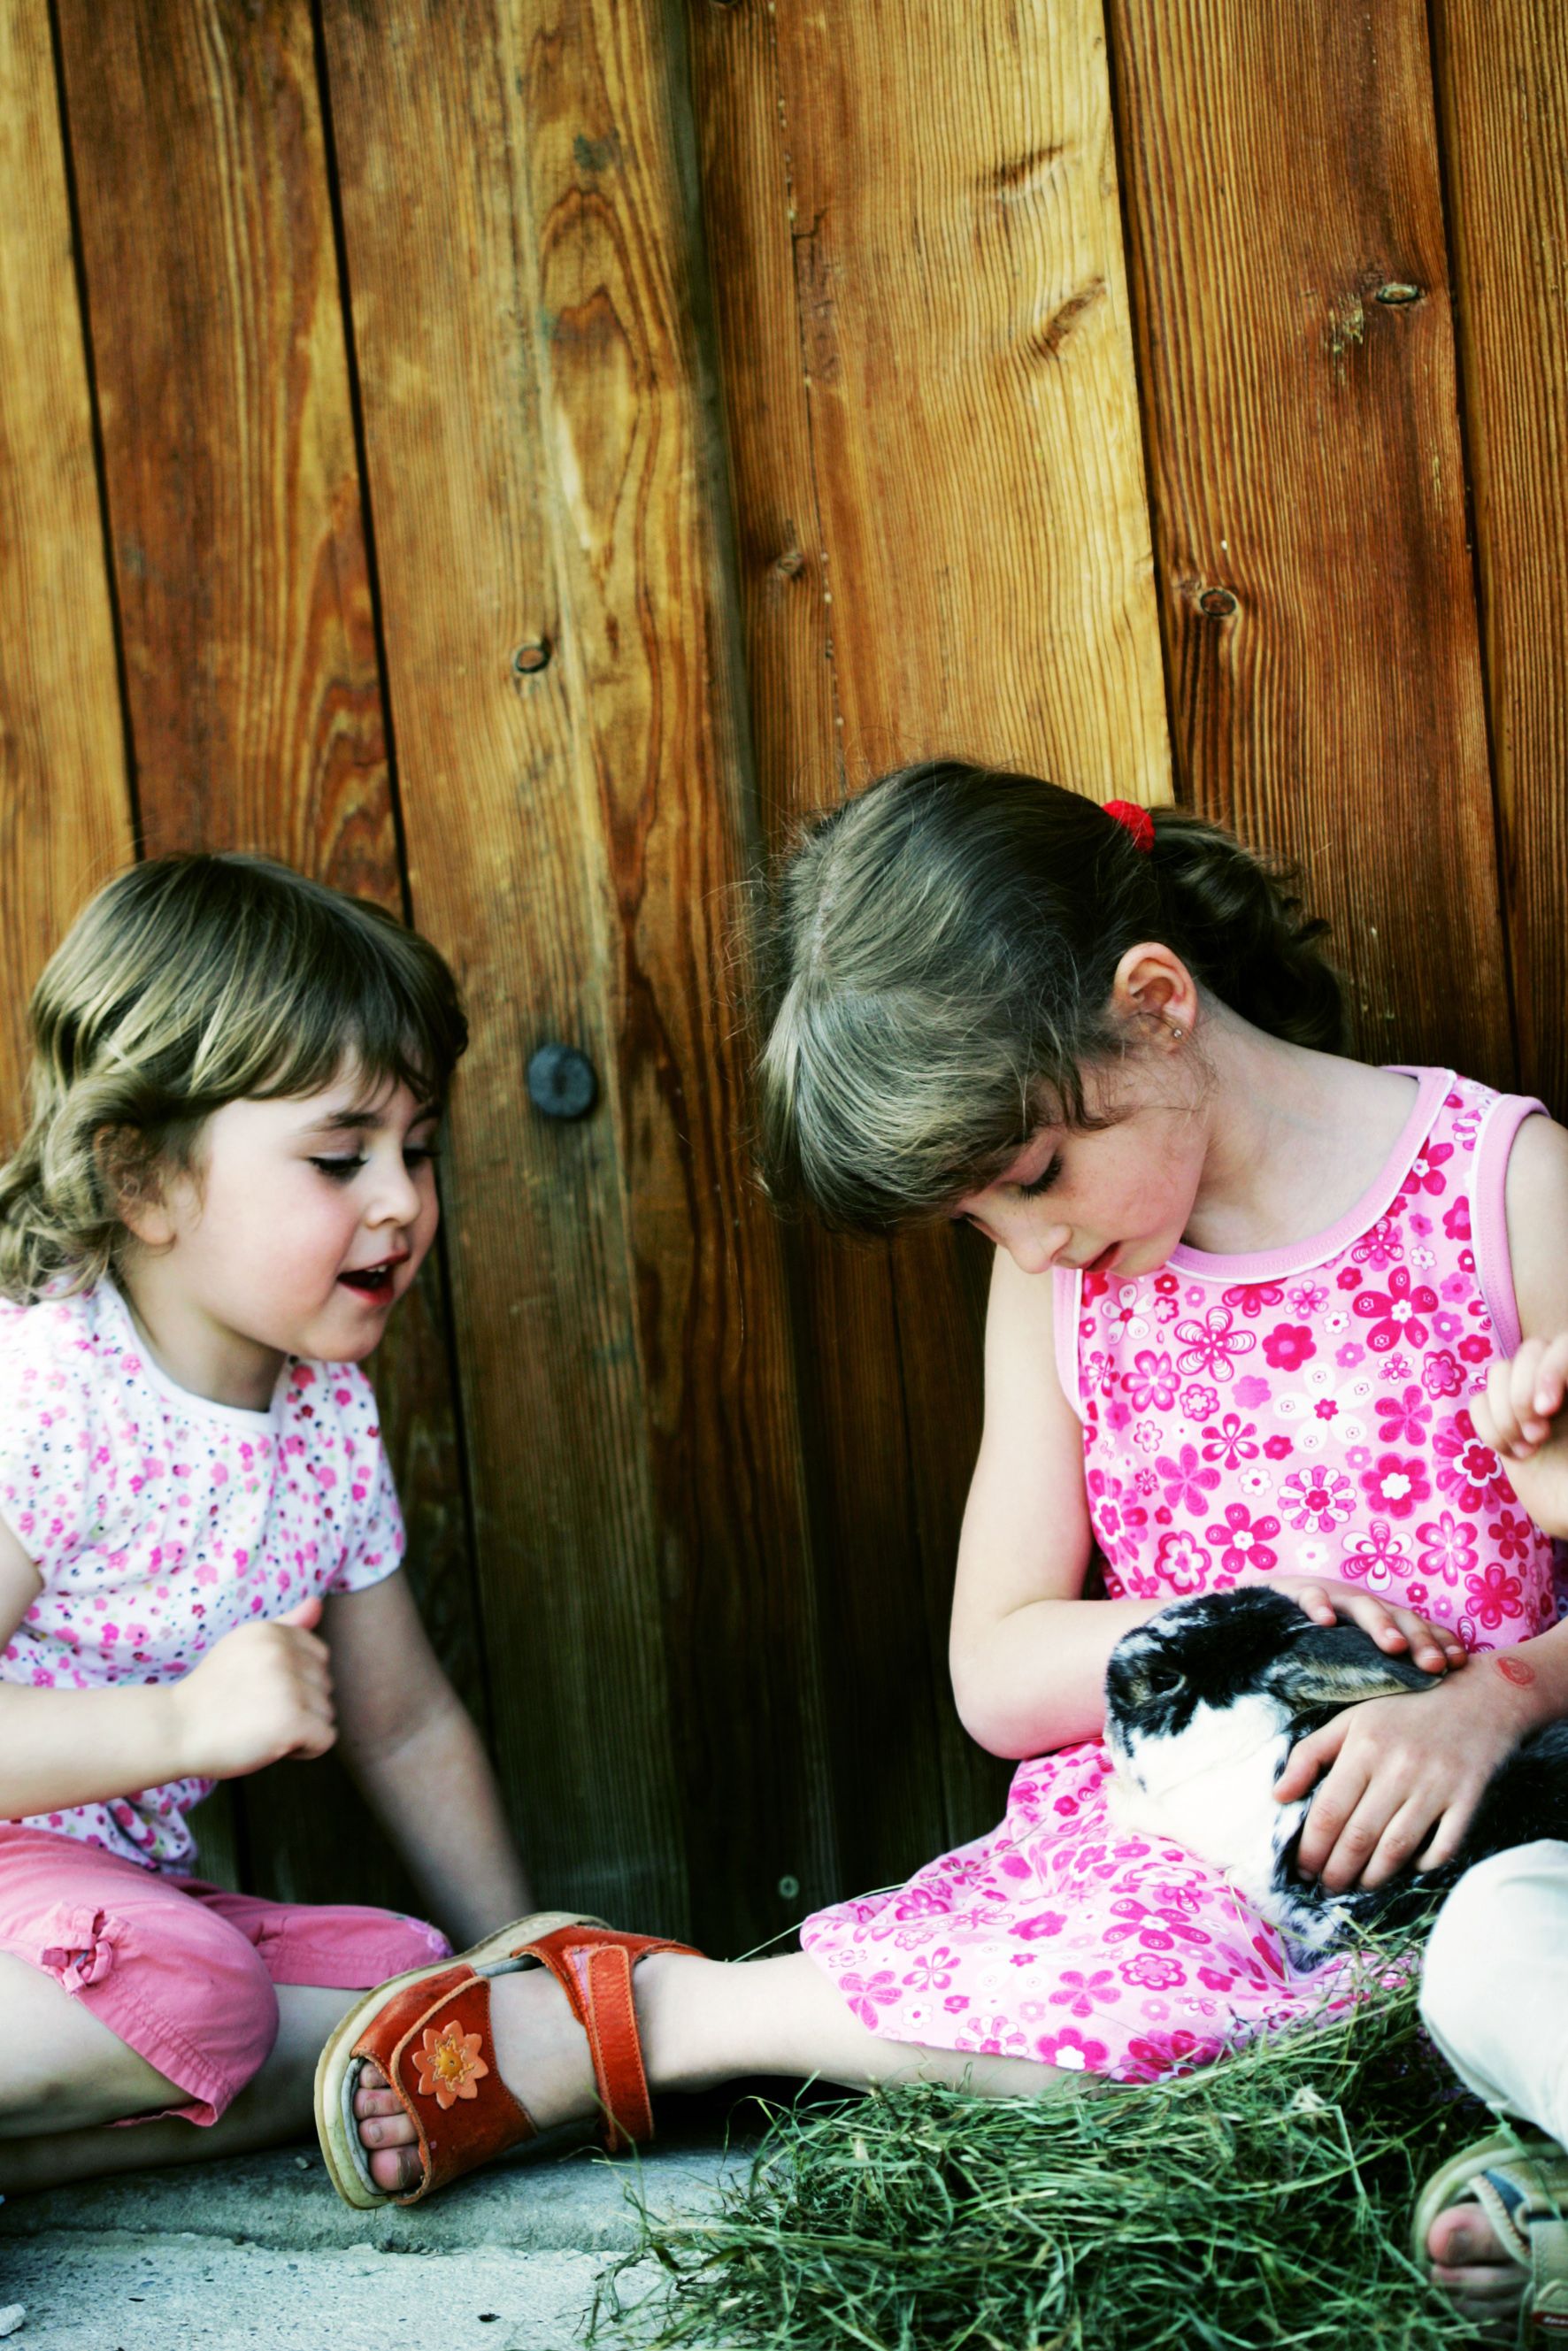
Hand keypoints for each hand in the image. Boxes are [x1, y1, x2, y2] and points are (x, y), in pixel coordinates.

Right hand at [170, 1596, 335, 1779]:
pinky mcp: (292, 1720)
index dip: (297, 1681)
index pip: (319, 1657)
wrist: (173, 1730)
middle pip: (325, 1686)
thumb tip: (318, 1602)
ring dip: (302, 1729)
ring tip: (260, 1728)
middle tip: (256, 1712)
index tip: (261, 1692)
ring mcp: (288, 1686)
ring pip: (326, 1713)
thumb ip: (285, 1626)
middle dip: (301, 1705)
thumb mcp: (245, 1647)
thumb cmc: (210, 1694)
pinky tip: (272, 1745)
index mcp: (272, 1632)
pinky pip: (325, 1738)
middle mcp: (281, 1652)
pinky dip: (305, 1750)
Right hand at [1265, 1572, 1465, 1674]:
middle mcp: (1362, 1608)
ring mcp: (1331, 1598)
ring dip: (1380, 1624)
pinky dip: (1318, 1605)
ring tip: (1393, 1647)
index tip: (1458, 1664)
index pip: (1419, 1630)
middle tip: (1434, 1665)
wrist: (1259, 1620)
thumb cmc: (1312, 1651)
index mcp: (1381, 1625)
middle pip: (1400, 1617)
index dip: (1440, 1643)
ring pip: (1362, 1605)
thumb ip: (1378, 1682)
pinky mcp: (1295, 1592)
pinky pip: (1310, 1595)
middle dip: (1420, 1640)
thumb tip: (1418, 1721)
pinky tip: (1324, 1622)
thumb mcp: (1351, 1666)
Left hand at [1273, 1650, 1537, 1890]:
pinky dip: (1424, 1864)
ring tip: (1357, 1886)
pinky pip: (1443, 1846)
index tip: (1301, 1868)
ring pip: (1397, 1848)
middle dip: (1336, 1871)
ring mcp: (1435, 1785)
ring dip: (1372, 1876)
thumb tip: (1277, 1796)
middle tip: (1326, 1887)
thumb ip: (1309, 1755)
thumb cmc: (1404, 1713)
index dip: (1311, 1847)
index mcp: (1363, 1746)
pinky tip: (1408, 1869)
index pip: (1329, 1811)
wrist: (1477, 1701)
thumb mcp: (1350, 1720)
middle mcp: (1398, 1767)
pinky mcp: (1466, 1798)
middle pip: (1359, 1836)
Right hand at [1473, 1334, 1567, 1536]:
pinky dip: (1490, 1429)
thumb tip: (1545, 1403)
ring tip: (1529, 1447)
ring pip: (1499, 1372)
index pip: (1564, 1346)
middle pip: (1530, 1350)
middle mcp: (1558, 1383)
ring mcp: (1529, 1399)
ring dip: (1506, 1414)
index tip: (1547, 1408)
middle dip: (1524, 1394)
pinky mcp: (1503, 1421)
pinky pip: (1478, 1403)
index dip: (1550, 1367)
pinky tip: (1514, 1453)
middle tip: (1539, 1436)